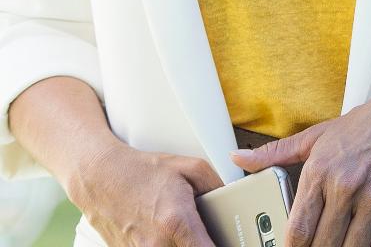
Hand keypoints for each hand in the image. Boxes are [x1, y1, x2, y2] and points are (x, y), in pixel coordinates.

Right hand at [69, 139, 222, 246]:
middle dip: (199, 242)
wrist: (102, 178)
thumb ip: (216, 187)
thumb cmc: (144, 171)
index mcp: (176, 221)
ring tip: (180, 228)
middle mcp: (157, 244)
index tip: (229, 243)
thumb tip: (230, 202)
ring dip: (180, 243)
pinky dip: (164, 243)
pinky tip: (162, 230)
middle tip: (203, 230)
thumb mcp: (190, 167)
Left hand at [233, 72, 370, 246]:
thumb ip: (276, 153)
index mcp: (321, 170)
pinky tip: (367, 245)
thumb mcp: (318, 135)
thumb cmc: (367, 124)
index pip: (297, 230)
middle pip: (322, 245)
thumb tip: (239, 157)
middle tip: (318, 246)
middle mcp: (346, 185)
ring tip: (340, 245)